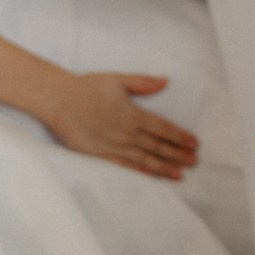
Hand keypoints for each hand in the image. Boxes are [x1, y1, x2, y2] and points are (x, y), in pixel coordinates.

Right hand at [41, 71, 199, 180]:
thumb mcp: (119, 79)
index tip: (194, 143)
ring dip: (163, 167)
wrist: (59, 100)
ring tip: (180, 174)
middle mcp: (126, 132)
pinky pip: (123, 165)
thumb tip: (165, 81)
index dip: (179, 136)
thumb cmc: (88, 87)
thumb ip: (143, 83)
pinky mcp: (99, 155)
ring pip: (143, 159)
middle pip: (156, 146)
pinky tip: (152, 176)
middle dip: (177, 154)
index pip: (162, 128)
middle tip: (194, 162)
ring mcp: (113, 145)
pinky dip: (139, 171)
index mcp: (132, 114)